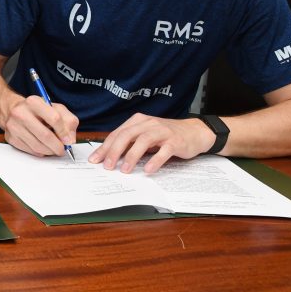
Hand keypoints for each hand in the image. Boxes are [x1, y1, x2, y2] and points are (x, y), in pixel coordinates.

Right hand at [1, 94, 77, 156]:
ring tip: (54, 149)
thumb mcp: (55, 108)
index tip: (68, 140)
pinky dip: (40, 152)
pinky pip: (30, 150)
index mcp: (34, 102)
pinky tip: (43, 147)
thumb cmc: (37, 110)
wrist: (12, 110)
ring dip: (50, 151)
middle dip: (57, 146)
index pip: (54, 118)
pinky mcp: (10, 138)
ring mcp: (14, 126)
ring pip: (37, 146)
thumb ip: (68, 121)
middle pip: (45, 135)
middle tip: (62, 150)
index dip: (64, 132)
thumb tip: (70, 140)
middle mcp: (21, 113)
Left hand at [88, 114, 216, 173]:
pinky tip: (148, 170)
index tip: (95, 160)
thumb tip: (110, 156)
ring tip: (125, 170)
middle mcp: (148, 123)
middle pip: (127, 135)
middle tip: (107, 166)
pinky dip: (155, 160)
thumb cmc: (166, 135)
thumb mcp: (146, 135)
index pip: (117, 134)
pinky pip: (164, 151)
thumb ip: (131, 143)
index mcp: (138, 121)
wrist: (195, 132)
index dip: (105, 147)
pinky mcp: (175, 141)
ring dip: (132, 156)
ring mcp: (162, 131)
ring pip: (143, 141)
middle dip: (114, 151)